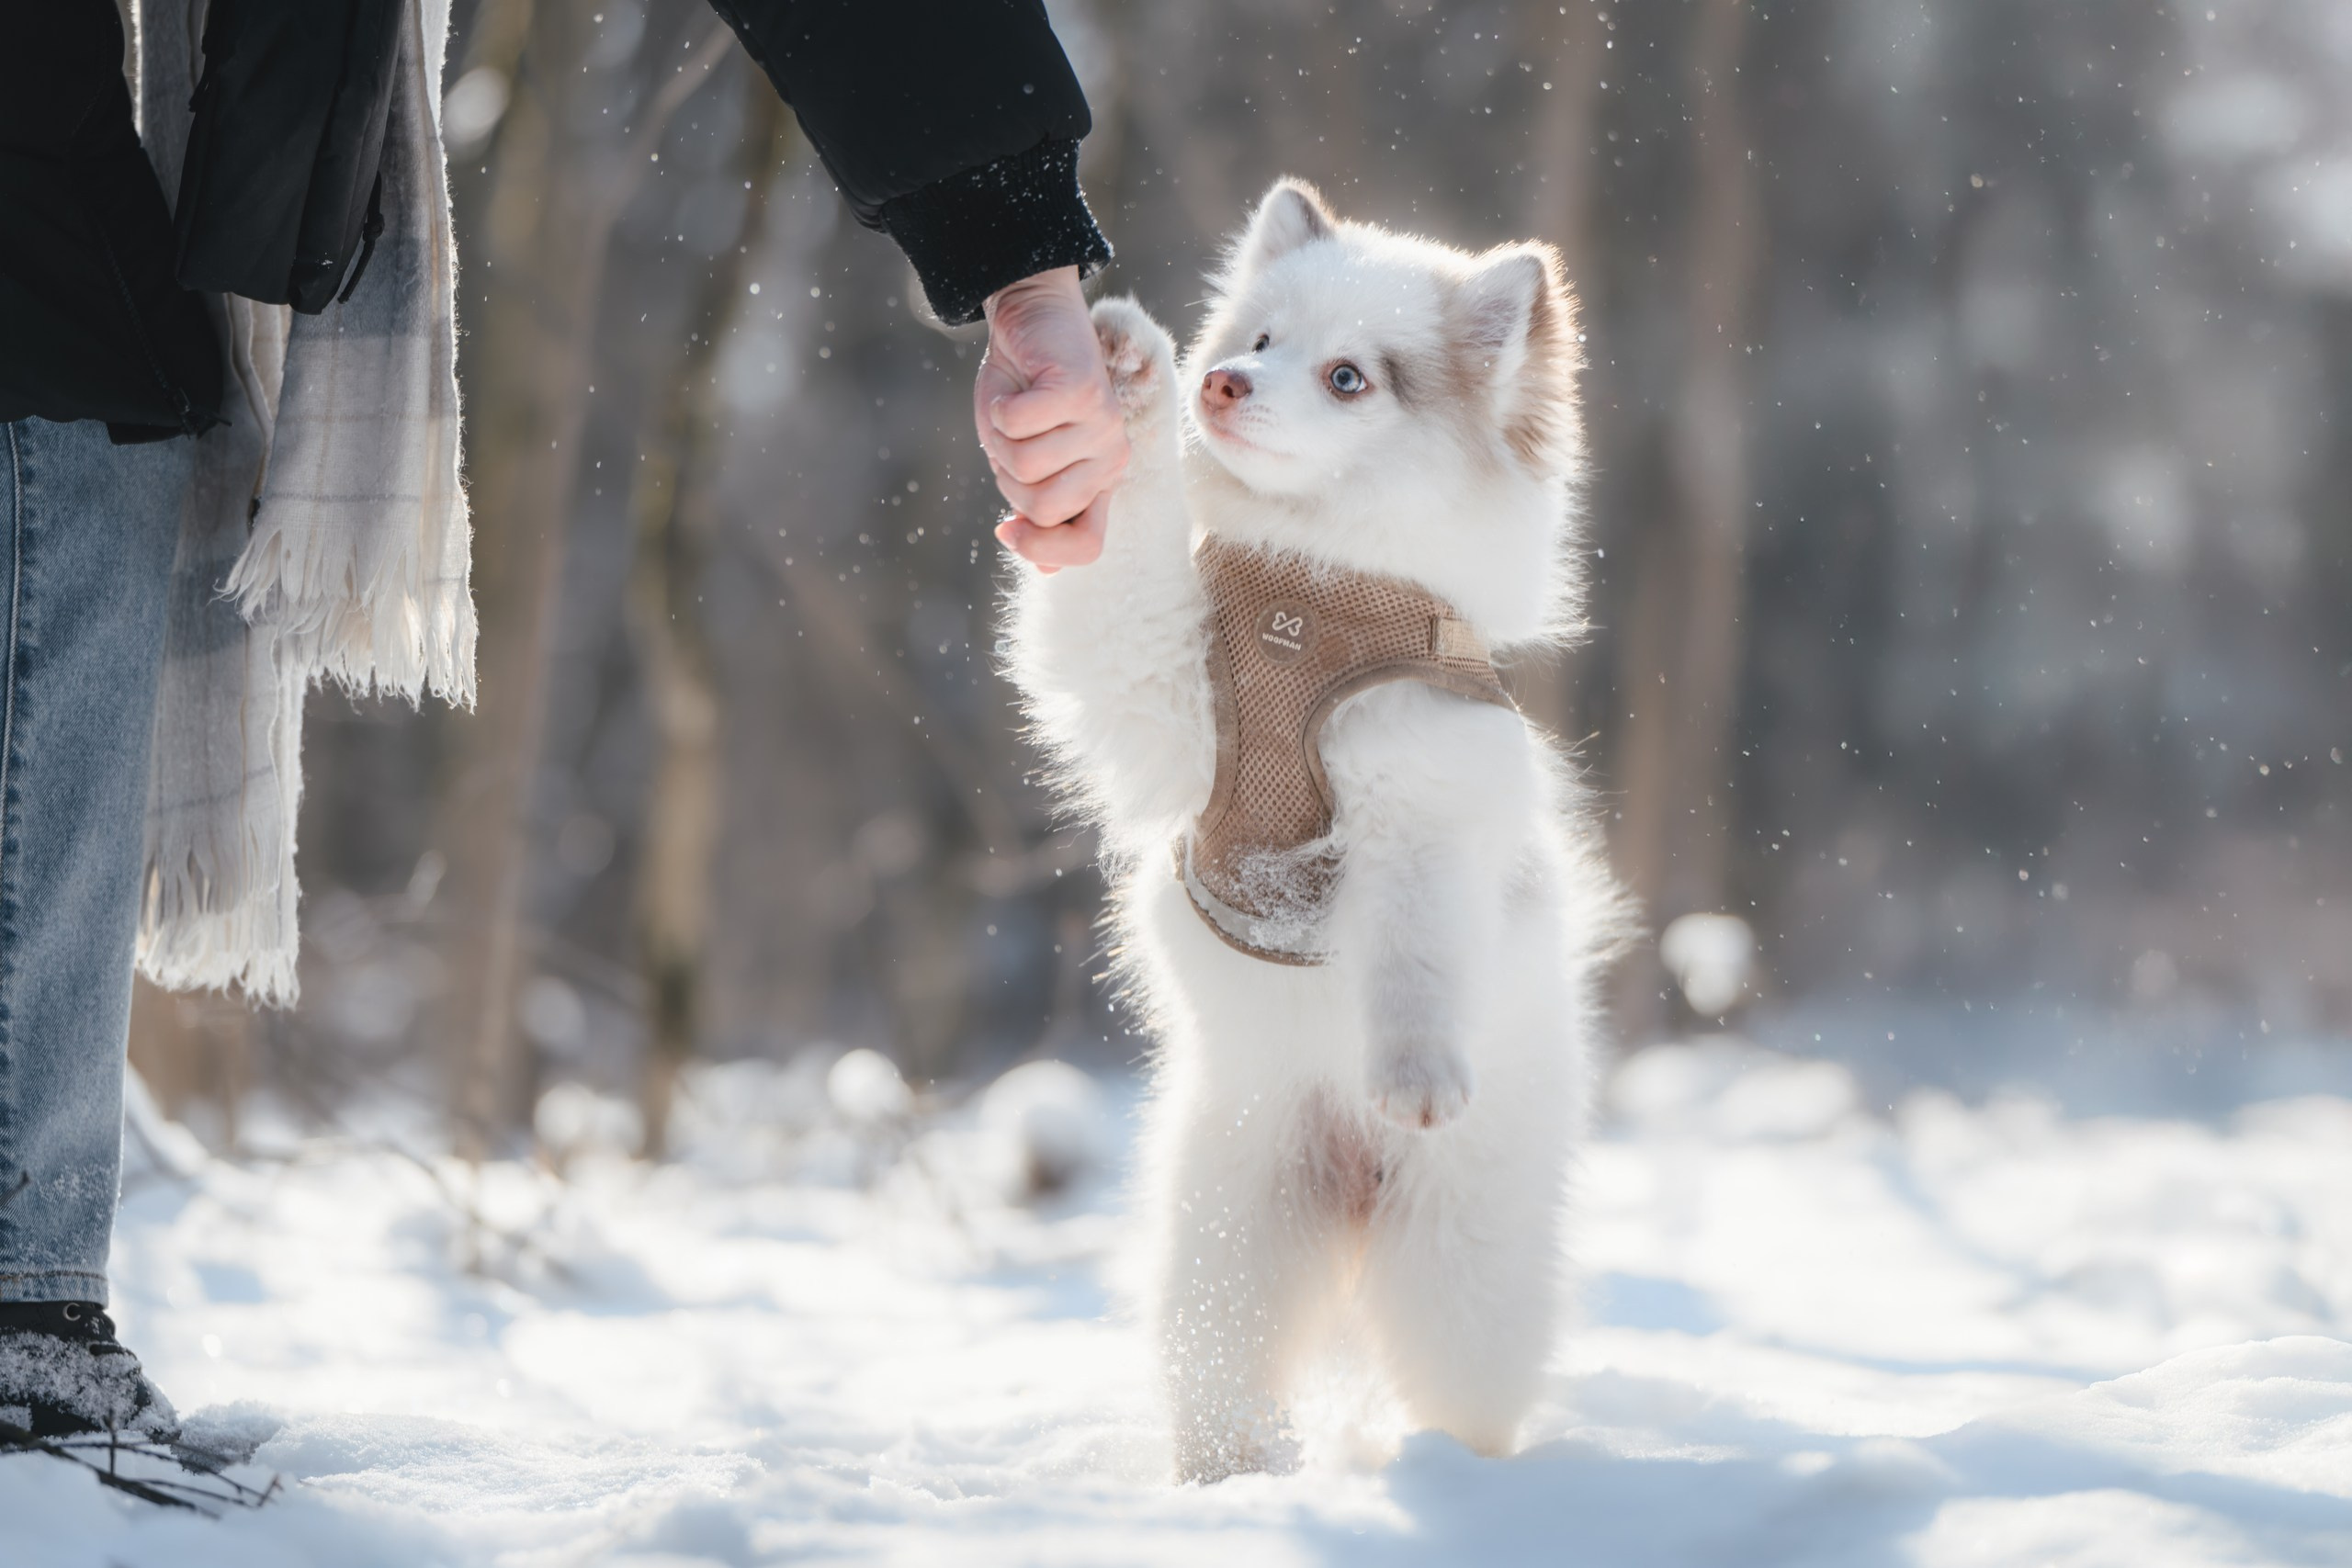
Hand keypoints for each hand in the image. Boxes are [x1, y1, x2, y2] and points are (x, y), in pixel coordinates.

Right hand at [974, 267, 1128, 572]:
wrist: (1032, 318)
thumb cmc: (1024, 392)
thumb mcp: (1022, 459)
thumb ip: (1036, 511)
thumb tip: (1044, 572)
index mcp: (1100, 482)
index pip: (1087, 548)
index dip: (1040, 549)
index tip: (1005, 527)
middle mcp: (1112, 458)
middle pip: (1040, 506)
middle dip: (1007, 473)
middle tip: (1015, 435)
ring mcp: (1104, 425)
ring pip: (1025, 465)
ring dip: (1000, 435)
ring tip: (1018, 407)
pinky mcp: (1084, 391)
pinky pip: (1018, 425)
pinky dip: (1000, 408)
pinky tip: (1018, 387)